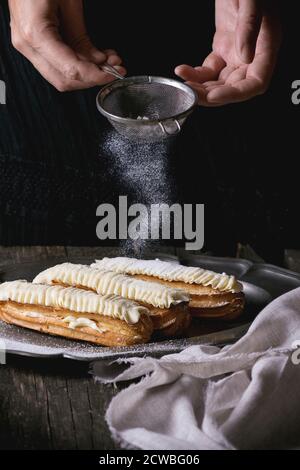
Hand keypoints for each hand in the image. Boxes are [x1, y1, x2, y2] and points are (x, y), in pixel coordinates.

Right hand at [8, 0, 125, 90]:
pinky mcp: (32, 44)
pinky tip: (95, 58)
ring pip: (60, 77)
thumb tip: (97, 60)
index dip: (94, 76)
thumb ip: (81, 36)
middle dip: (91, 79)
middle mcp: (27, 45)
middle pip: (63, 80)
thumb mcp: (69, 2)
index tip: (112, 74)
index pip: (70, 70)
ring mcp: (27, 46)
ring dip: (86, 73)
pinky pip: (56, 64)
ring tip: (108, 62)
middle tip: (113, 70)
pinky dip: (77, 65)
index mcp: (35, 33)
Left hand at [175, 0, 281, 105]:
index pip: (256, 82)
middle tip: (191, 94)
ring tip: (184, 85)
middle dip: (212, 95)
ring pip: (220, 82)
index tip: (214, 96)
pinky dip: (196, 74)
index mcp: (267, 45)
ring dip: (201, 88)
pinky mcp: (224, 48)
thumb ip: (249, 26)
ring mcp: (238, 53)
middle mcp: (254, 54)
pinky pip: (210, 70)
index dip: (235, 94)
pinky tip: (183, 70)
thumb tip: (244, 55)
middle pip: (235, 87)